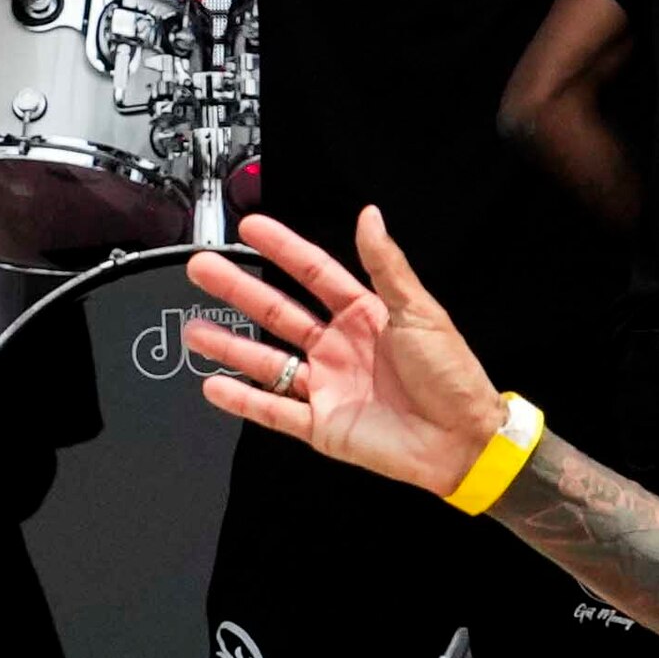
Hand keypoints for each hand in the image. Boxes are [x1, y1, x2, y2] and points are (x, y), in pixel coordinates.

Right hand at [182, 211, 511, 497]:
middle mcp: (341, 348)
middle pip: (278, 311)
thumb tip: (370, 217)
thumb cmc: (452, 375)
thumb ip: (386, 266)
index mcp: (366, 316)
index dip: (283, 249)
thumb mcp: (420, 311)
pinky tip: (214, 385)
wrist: (463, 440)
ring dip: (230, 345)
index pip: (314, 273)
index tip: (252, 228)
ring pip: (268, 360)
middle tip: (204, 268)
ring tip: (194, 329)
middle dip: (239, 289)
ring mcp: (328, 386)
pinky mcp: (323, 425)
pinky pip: (274, 410)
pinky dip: (243, 400)